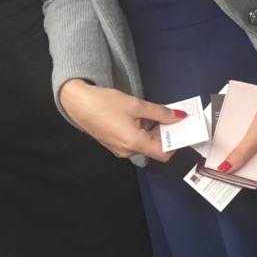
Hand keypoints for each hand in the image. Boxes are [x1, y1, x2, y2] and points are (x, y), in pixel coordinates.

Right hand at [59, 79, 185, 160]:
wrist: (76, 102)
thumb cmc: (105, 103)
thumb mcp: (136, 105)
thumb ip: (160, 112)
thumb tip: (179, 117)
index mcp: (135, 144)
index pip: (164, 154)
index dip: (175, 142)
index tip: (180, 127)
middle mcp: (128, 152)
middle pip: (154, 148)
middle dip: (163, 133)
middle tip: (168, 115)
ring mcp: (119, 149)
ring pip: (144, 143)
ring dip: (151, 130)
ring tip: (149, 112)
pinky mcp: (113, 144)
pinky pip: (133, 141)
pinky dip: (140, 130)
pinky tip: (136, 116)